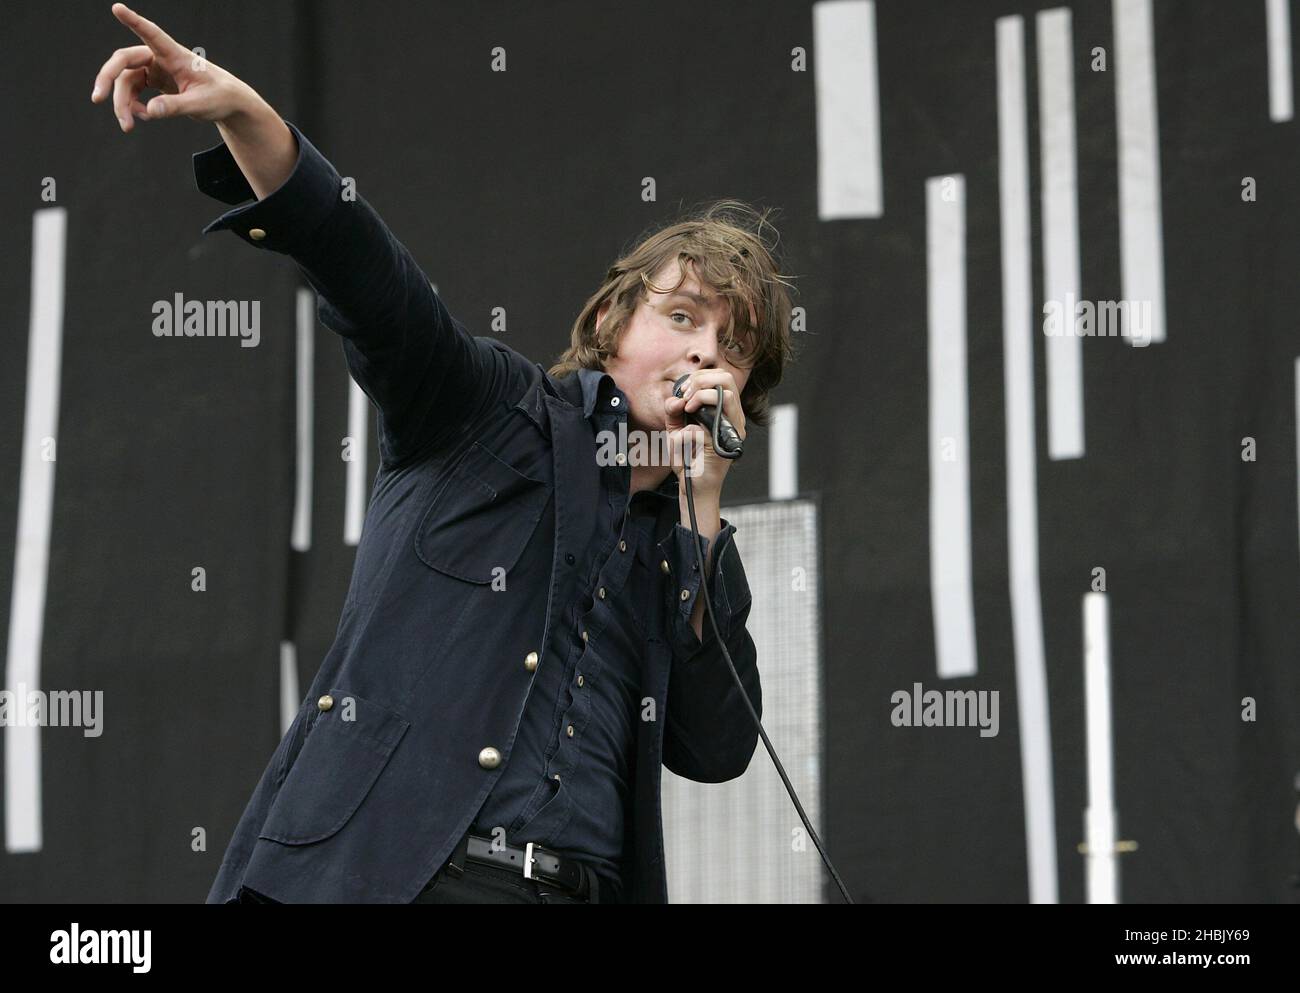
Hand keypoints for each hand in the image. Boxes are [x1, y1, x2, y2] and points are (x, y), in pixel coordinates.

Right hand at [90, 3, 259, 131]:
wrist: (228, 103)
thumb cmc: (220, 97)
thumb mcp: (200, 104)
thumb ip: (175, 107)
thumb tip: (149, 112)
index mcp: (175, 55)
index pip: (151, 34)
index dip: (134, 21)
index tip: (117, 8)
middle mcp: (160, 58)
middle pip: (123, 62)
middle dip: (108, 80)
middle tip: (97, 99)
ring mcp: (155, 69)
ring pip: (126, 81)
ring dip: (122, 103)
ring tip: (127, 126)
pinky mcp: (154, 81)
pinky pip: (133, 92)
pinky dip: (132, 106)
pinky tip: (140, 118)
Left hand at [664, 370, 746, 501]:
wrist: (692, 487)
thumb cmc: (688, 458)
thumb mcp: (675, 428)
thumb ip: (673, 410)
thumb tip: (676, 399)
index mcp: (726, 412)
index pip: (722, 378)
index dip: (700, 378)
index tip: (684, 394)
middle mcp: (734, 420)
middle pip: (727, 380)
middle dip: (700, 382)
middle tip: (685, 399)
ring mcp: (731, 433)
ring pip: (724, 397)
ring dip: (698, 398)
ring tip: (686, 411)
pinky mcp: (722, 448)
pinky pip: (700, 429)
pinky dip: (683, 434)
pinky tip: (680, 444)